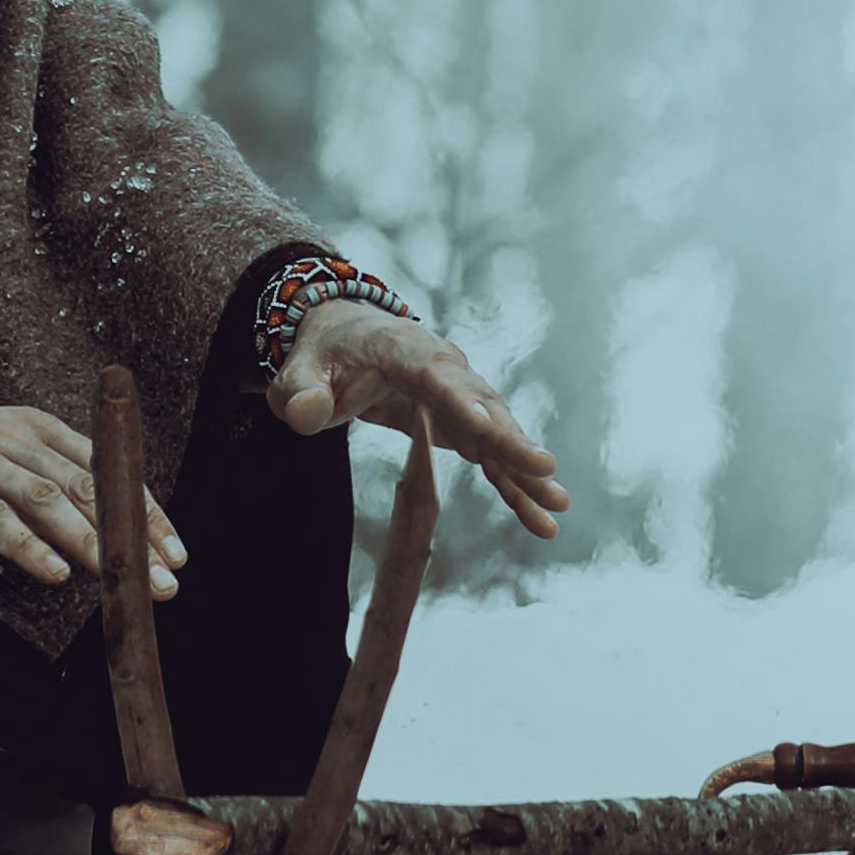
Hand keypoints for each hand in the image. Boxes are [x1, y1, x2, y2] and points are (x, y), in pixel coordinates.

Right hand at [0, 380, 189, 596]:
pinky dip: (27, 546)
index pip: (104, 468)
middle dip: (132, 537)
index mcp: (30, 426)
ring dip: (92, 545)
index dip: (144, 509)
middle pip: (86, 488)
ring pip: (46, 501)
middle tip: (164, 580)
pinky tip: (54, 573)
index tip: (175, 551)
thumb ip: (40, 478)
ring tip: (123, 583)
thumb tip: (96, 526)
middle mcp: (10, 437)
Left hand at [277, 300, 567, 542]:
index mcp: (403, 348)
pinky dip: (514, 485)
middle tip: (544, 469)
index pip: (434, 374)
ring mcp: (459, 396)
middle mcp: (443, 369)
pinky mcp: (463, 424)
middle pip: (481, 404)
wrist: (347, 336)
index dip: (460, 401)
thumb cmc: (323, 354)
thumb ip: (300, 392)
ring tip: (556, 505)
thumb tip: (305, 415)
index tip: (486, 428)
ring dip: (525, 470)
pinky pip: (492, 457)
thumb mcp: (298, 371)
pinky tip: (539, 518)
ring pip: (498, 434)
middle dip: (511, 438)